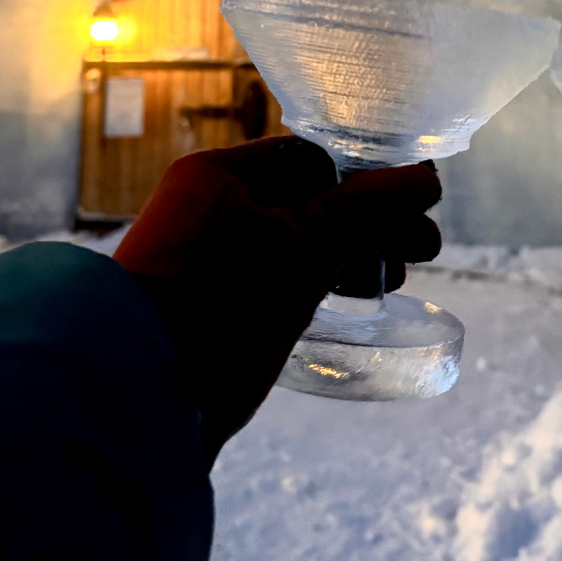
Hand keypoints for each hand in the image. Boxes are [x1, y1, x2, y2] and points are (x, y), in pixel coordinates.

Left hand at [114, 137, 441, 461]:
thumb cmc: (218, 308)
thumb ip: (365, 210)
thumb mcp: (303, 252)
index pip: (312, 157)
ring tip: (400, 275)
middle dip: (371, 221)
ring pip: (301, 239)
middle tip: (424, 249)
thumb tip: (425, 181)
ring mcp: (213, 255)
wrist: (136, 403)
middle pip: (311, 198)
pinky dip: (322, 278)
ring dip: (353, 252)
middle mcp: (212, 206)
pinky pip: (283, 273)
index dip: (369, 177)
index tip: (418, 202)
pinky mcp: (217, 301)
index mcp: (221, 176)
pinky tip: (358, 293)